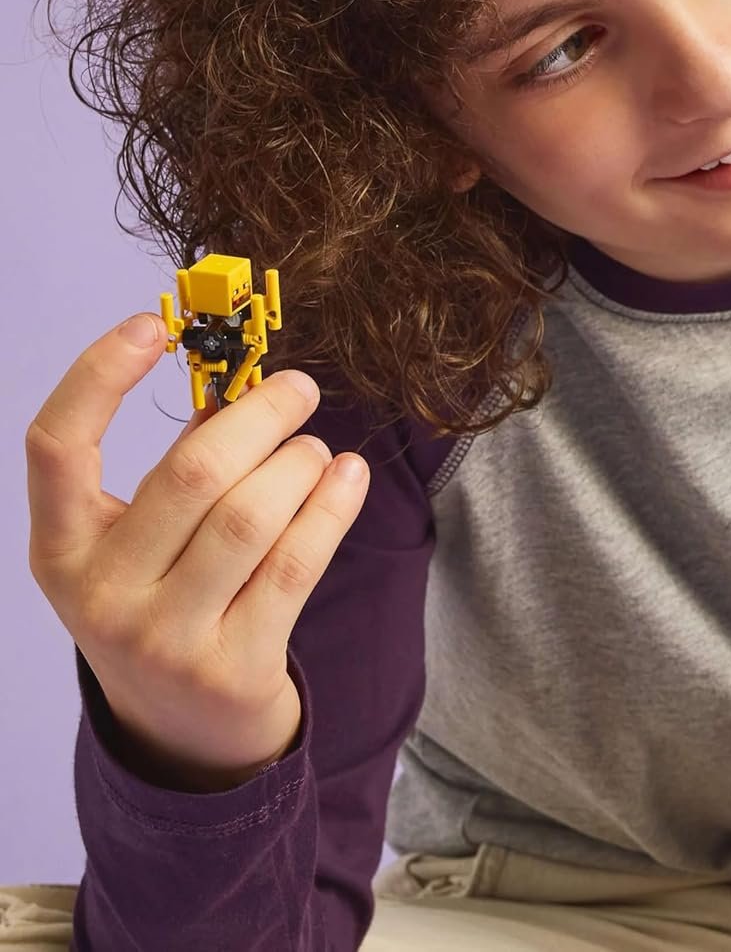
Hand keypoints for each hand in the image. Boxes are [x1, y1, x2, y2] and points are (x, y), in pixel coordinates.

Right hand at [25, 313, 368, 790]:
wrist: (184, 734)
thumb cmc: (166, 603)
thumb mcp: (140, 544)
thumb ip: (176, 468)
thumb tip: (236, 383)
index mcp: (62, 550)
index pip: (56, 447)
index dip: (96, 374)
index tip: (152, 323)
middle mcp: (100, 594)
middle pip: (190, 472)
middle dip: (259, 414)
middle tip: (298, 388)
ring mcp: (164, 638)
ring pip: (251, 515)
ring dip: (299, 461)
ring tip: (316, 448)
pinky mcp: (233, 667)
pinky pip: (296, 563)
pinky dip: (332, 506)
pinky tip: (348, 476)